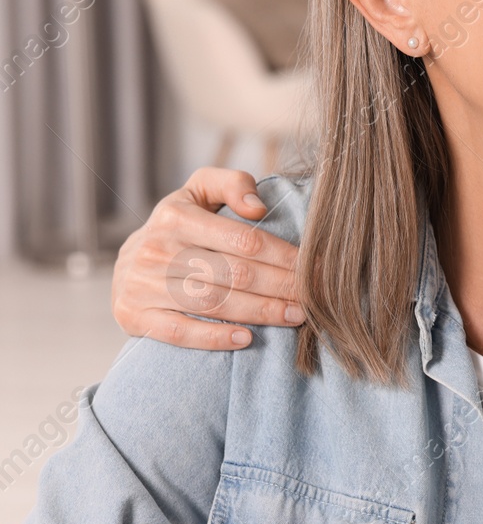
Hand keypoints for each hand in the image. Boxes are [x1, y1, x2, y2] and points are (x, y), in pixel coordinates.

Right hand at [112, 167, 302, 348]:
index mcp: (176, 216)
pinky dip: (213, 337)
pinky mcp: (135, 315)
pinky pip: (178, 331)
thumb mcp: (199, 191)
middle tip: (315, 297)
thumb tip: (258, 208)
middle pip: (234, 273)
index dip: (285, 256)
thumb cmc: (179, 224)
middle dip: (281, 286)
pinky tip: (246, 339)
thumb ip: (232, 184)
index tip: (315, 268)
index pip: (243, 240)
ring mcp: (143, 285)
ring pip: (213, 302)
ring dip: (260, 312)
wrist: (126, 261)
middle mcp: (157, 249)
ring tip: (296, 316)